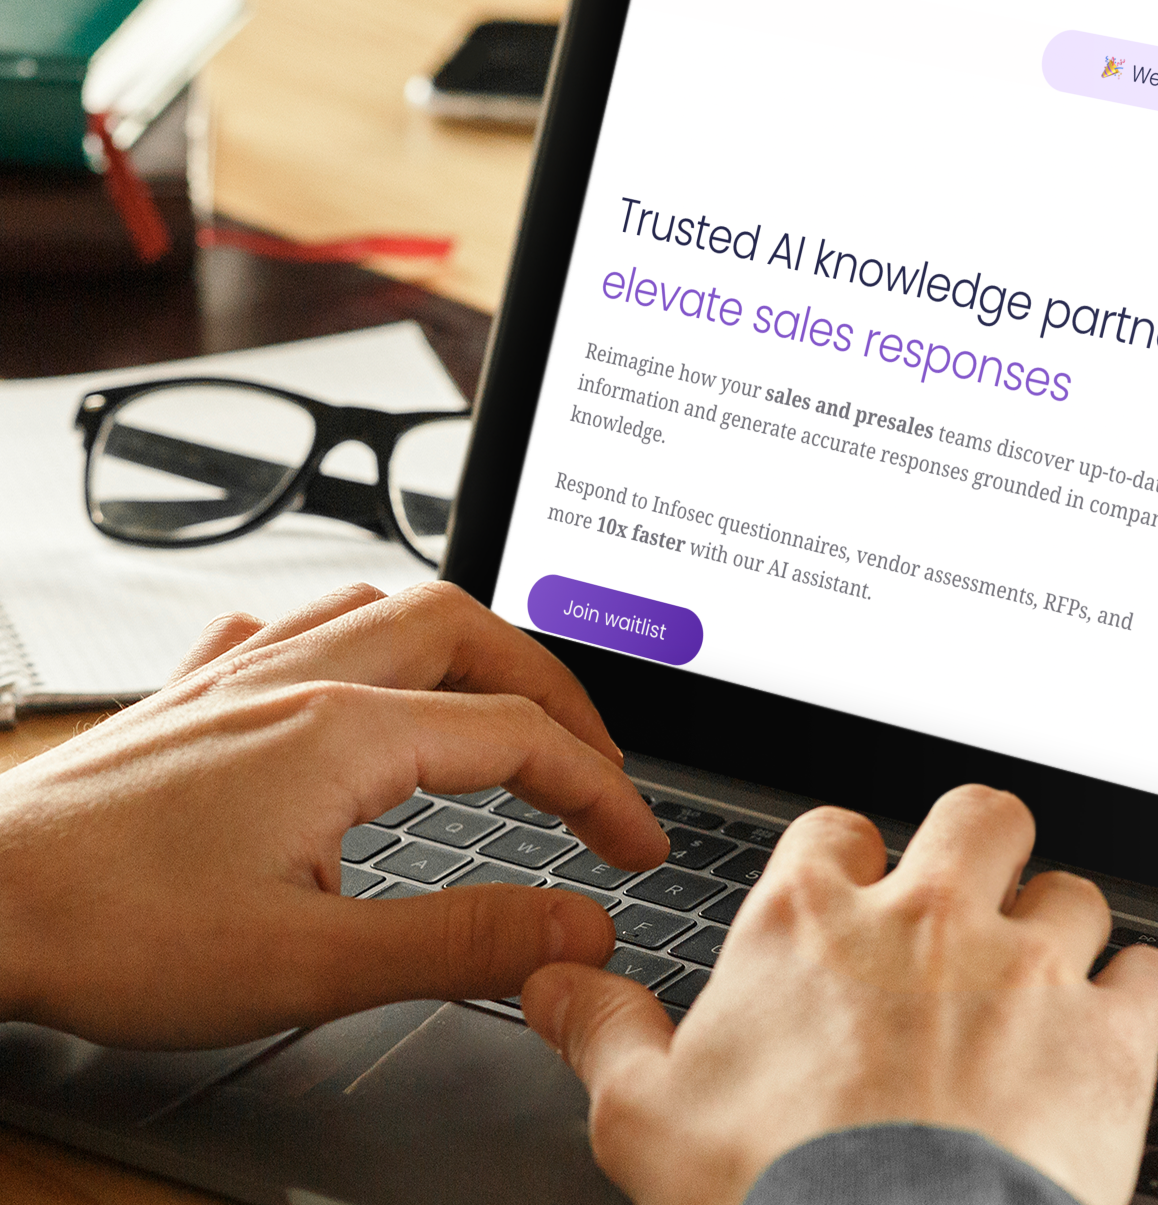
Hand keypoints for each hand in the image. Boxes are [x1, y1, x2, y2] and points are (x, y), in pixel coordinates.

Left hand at [0, 581, 667, 1047]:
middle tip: (589, 760)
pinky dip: (356, 640)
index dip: (601, 792)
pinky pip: (291, 627)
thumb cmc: (111, 932)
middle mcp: (301, 680)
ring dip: (464, 646)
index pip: (520, 739)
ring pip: (383, 605)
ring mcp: (239, 678)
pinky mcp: (188, 700)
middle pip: (468, 630)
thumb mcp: (309, 962)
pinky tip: (347, 679)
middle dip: (552, 689)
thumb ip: (460, 940)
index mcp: (346, 732)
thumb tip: (576, 923)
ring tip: (498, 703)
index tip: (636, 850)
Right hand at [524, 784, 1157, 1204]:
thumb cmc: (768, 1194)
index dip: (845, 859)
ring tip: (1045, 982)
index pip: (832, 830)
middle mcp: (927, 919)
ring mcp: (1027, 966)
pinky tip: (1119, 1030)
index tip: (850, 895)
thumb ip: (600, 1029)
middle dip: (980, 849)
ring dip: (1061, 931)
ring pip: (1073, 892)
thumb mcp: (643, 1118)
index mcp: (813, 920)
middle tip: (973, 897)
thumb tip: (555, 981)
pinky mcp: (1108, 1033)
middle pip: (978, 817)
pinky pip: (1152, 973)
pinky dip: (1139, 997)